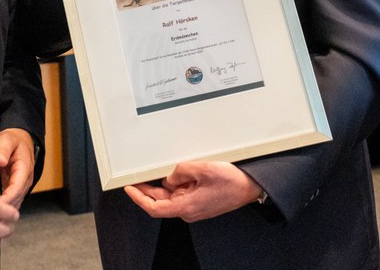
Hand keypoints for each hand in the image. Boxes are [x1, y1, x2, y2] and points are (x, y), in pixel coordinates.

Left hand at [0, 128, 35, 208]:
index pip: (16, 190)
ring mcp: (21, 187)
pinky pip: (10, 203)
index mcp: (24, 169)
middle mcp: (25, 181)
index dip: (5, 200)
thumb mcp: (6, 140)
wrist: (21, 140)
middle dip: (1, 211)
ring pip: (13, 205)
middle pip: (15, 201)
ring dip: (1, 212)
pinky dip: (1, 209)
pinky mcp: (15, 189)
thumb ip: (3, 149)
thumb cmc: (13, 140)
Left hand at [124, 161, 262, 222]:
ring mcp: (194, 207)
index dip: (139, 198)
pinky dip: (179, 183)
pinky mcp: (199, 202)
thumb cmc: (231, 181)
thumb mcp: (202, 169)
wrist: (249, 187)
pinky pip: (183, 193)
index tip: (130, 189)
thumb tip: (170, 176)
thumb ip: (181, 171)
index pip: (155, 208)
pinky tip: (183, 172)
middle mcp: (189, 210)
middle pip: (161, 201)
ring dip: (168, 183)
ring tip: (172, 168)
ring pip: (172, 195)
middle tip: (139, 176)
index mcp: (187, 206)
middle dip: (149, 188)